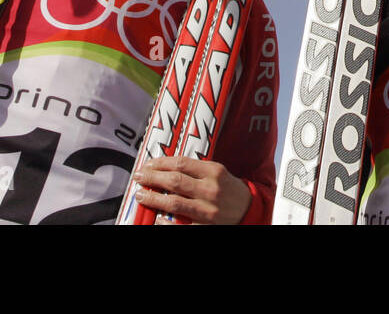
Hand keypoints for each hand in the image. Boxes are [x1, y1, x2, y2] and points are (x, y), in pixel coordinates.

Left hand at [132, 156, 252, 224]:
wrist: (249, 209)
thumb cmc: (230, 189)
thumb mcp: (217, 172)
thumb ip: (196, 170)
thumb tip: (166, 168)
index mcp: (214, 171)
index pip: (181, 163)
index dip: (160, 163)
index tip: (147, 164)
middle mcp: (211, 189)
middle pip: (174, 181)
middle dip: (152, 178)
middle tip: (139, 177)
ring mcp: (208, 209)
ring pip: (174, 202)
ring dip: (153, 198)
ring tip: (141, 195)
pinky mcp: (205, 226)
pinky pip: (180, 225)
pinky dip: (165, 221)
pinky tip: (156, 217)